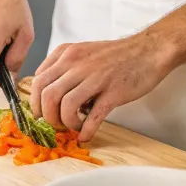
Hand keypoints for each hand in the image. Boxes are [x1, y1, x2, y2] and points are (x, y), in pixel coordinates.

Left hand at [31, 33, 176, 141]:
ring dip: (66, 123)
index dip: (36, 103)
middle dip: (47, 116)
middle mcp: (77, 64)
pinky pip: (93, 117)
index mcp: (67, 54)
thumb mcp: (83, 52)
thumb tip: (48, 95)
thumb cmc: (116, 55)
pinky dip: (85, 131)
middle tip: (57, 124)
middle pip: (47, 95)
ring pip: (65, 106)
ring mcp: (95, 78)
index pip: (38, 81)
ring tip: (74, 126)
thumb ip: (64, 68)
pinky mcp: (113, 92)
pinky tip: (86, 135)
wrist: (148, 50)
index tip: (42, 114)